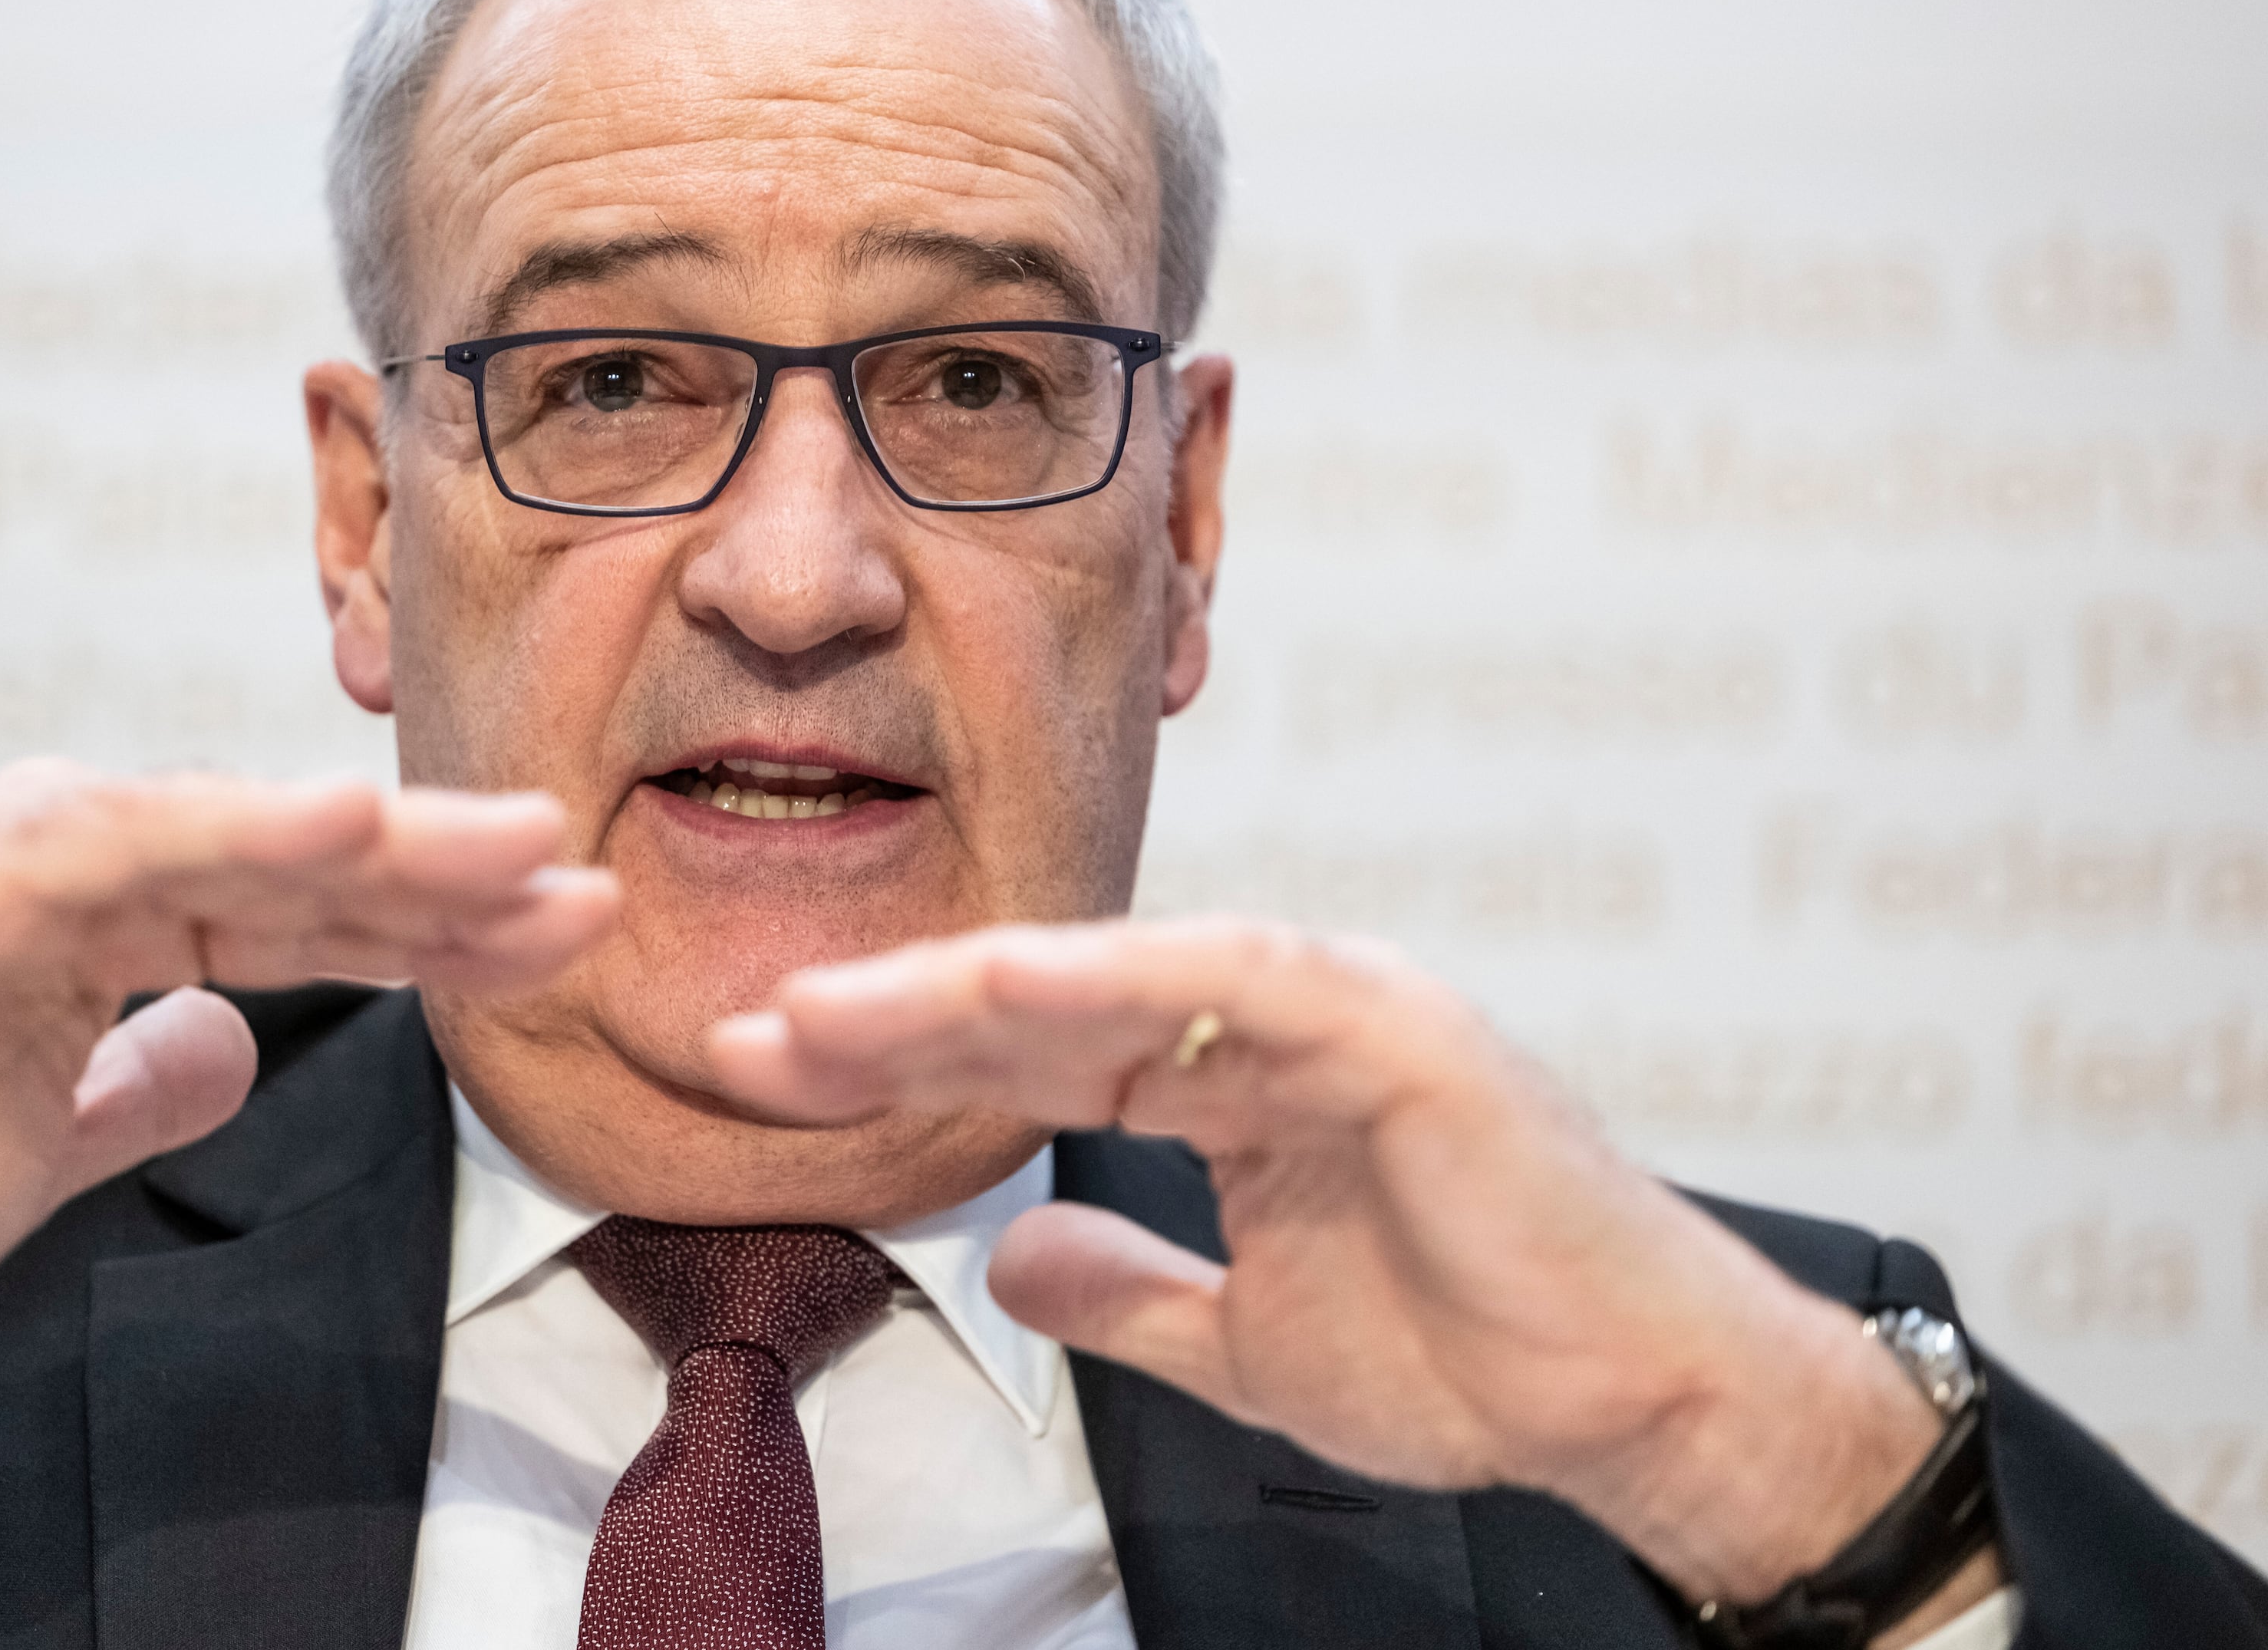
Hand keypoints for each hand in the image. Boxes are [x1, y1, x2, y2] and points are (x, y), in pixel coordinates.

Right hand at [0, 762, 615, 1530]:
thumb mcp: (58, 1132)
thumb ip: (149, 1079)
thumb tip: (231, 1049)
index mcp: (102, 899)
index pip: (305, 911)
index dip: (435, 926)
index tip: (560, 934)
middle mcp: (78, 848)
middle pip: (300, 865)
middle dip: (450, 879)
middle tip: (590, 881)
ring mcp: (27, 847)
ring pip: (242, 838)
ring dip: (389, 844)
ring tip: (526, 848)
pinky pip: (135, 844)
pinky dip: (240, 829)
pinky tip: (351, 829)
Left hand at [712, 917, 1951, 1612]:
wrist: (1634, 1401)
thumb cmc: (1472, 1355)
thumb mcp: (1248, 1342)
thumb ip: (1131, 1294)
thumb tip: (1014, 1259)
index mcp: (1233, 1078)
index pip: (1029, 1052)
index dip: (894, 1061)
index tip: (762, 1073)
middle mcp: (1268, 1020)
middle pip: (1043, 999)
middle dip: (886, 1020)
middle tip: (741, 1035)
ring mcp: (1333, 1009)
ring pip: (1114, 973)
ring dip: (960, 991)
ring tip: (821, 1020)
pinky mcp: (1394, 1027)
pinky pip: (1234, 983)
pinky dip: (1117, 978)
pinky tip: (998, 989)